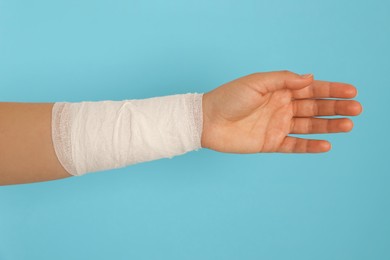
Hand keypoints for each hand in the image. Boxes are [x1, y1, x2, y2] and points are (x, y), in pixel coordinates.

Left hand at [201, 70, 361, 152]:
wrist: (208, 120)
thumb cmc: (229, 97)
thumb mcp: (257, 82)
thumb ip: (283, 80)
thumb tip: (310, 78)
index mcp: (280, 90)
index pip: (311, 89)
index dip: (331, 90)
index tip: (351, 91)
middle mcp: (282, 107)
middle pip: (315, 107)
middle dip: (336, 108)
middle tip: (356, 109)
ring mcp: (277, 125)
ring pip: (309, 125)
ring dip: (328, 126)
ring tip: (348, 126)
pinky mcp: (271, 143)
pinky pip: (294, 145)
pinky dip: (310, 146)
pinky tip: (326, 144)